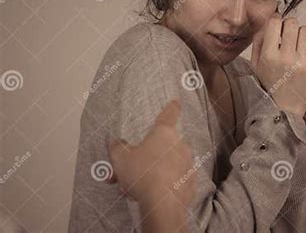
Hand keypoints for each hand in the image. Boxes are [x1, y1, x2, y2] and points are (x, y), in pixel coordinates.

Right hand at [107, 100, 194, 231]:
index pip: (169, 114)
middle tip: (132, 169)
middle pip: (164, 146)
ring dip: (154, 172)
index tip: (176, 102)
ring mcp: (188, 163)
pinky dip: (165, 185)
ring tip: (136, 186)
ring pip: (169, 164)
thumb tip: (115, 141)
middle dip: (148, 156)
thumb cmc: (143, 174)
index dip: (172, 107)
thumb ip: (117, 147)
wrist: (163, 203)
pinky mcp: (190, 182)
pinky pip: (175, 180)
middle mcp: (180, 145)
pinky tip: (152, 194)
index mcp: (164, 133)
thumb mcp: (121, 158)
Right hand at [251, 13, 305, 116]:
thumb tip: (267, 22)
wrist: (284, 107)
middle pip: (291, 23)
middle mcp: (285, 57)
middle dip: (289, 24)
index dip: (276, 19)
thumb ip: (258, 41)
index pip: (274, 22)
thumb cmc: (269, 85)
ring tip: (298, 39)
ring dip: (302, 31)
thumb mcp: (255, 64)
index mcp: (268, 55)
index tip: (277, 23)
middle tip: (288, 30)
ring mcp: (301, 62)